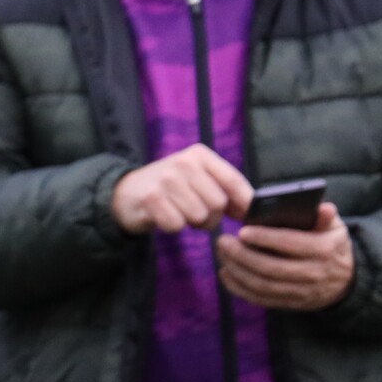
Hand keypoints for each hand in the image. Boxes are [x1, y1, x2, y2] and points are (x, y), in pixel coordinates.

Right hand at [112, 145, 251, 234]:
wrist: (127, 192)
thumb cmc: (171, 188)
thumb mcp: (198, 179)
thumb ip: (225, 189)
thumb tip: (255, 210)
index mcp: (200, 155)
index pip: (234, 181)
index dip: (245, 203)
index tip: (248, 218)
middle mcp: (184, 162)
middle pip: (218, 203)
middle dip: (212, 217)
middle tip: (197, 214)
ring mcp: (166, 179)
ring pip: (199, 216)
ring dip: (192, 223)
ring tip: (181, 213)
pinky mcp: (151, 198)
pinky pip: (177, 224)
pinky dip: (172, 226)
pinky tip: (164, 216)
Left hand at [217, 203, 355, 310]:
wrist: (345, 281)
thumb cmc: (331, 245)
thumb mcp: (335, 228)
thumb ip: (324, 217)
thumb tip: (325, 207)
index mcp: (324, 249)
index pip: (290, 243)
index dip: (264, 238)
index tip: (242, 231)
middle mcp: (314, 273)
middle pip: (271, 268)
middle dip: (242, 255)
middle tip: (223, 241)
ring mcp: (302, 292)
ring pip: (263, 285)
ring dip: (237, 271)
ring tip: (222, 254)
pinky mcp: (291, 304)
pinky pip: (261, 299)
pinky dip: (239, 288)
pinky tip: (226, 274)